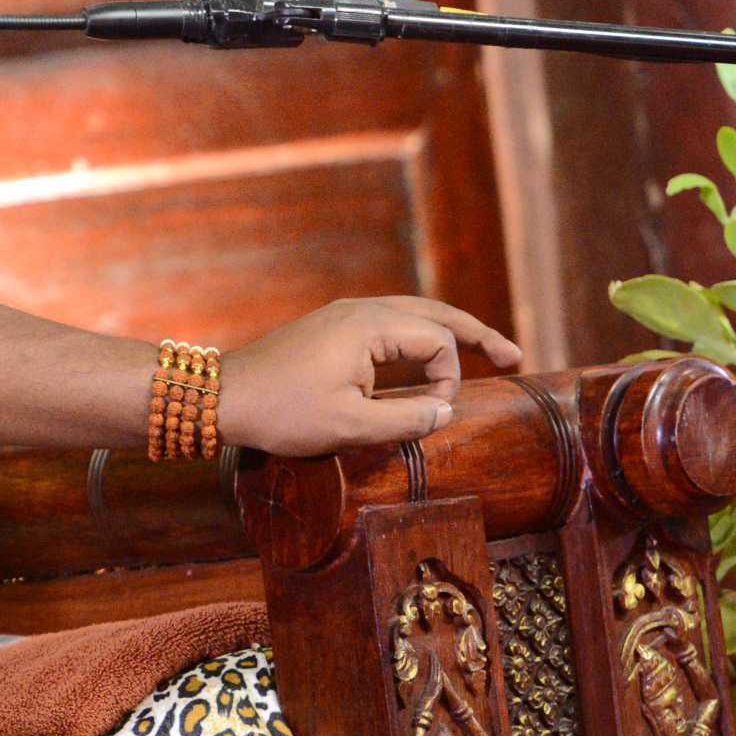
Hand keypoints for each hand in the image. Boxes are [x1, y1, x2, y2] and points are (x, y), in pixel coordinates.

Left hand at [220, 296, 522, 458]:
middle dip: (475, 334)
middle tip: (513, 356)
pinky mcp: (332, 327)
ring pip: (412, 313)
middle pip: (434, 313)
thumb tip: (447, 409)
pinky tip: (427, 355)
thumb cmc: (283, 412)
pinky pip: (389, 323)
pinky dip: (417, 336)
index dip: (447, 379)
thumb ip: (406, 418)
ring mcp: (344, 315)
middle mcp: (361, 309)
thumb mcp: (350, 426)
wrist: (222, 397)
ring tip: (484, 350)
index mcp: (368, 325)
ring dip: (447, 332)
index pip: (437, 341)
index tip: (432, 411)